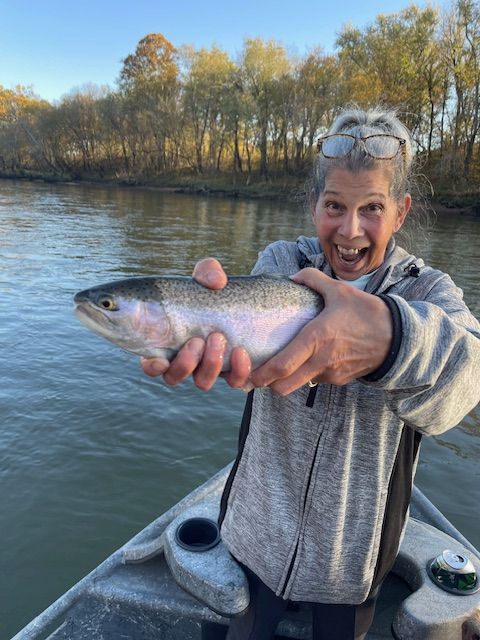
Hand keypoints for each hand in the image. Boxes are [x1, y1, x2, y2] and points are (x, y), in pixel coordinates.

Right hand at [141, 258, 251, 389]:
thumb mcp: (209, 277)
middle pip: (175, 377)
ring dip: (209, 365)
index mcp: (169, 343)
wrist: (246, 304)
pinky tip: (241, 353)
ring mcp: (209, 369)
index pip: (152, 364)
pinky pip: (235, 381)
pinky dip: (237, 370)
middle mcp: (187, 361)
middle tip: (198, 340)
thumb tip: (216, 283)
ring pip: (202, 382)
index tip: (160, 360)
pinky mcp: (234, 372)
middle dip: (185, 363)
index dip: (153, 367)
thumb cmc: (215, 292)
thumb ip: (207, 272)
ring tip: (219, 339)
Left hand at [250, 268, 392, 393]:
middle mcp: (321, 361)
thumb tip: (293, 276)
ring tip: (286, 361)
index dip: (261, 375)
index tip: (248, 375)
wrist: (399, 337)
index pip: (281, 366)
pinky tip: (313, 358)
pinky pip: (318, 380)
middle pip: (284, 386)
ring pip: (300, 384)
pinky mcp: (341, 380)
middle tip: (260, 373)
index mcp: (316, 339)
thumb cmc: (367, 312)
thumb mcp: (339, 290)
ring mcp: (331, 374)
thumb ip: (312, 280)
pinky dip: (310, 373)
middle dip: (268, 384)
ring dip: (289, 378)